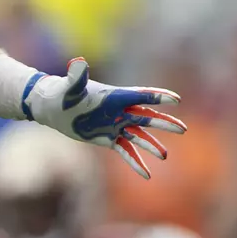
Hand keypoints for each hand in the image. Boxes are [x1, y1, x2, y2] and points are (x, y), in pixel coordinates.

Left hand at [24, 57, 184, 178]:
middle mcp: (119, 111)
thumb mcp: (70, 87)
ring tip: (164, 156)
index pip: (141, 96)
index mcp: (115, 96)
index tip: (176, 100)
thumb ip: (77, 76)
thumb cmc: (62, 93)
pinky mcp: (108, 138)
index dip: (158, 97)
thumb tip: (78, 63)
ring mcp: (115, 125)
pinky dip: (135, 162)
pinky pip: (126, 151)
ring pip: (139, 137)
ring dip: (152, 145)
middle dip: (164, 123)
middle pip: (147, 117)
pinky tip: (146, 174)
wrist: (54, 107)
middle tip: (182, 129)